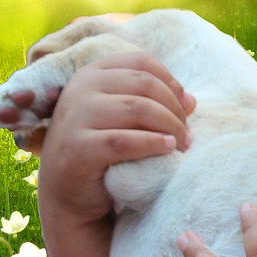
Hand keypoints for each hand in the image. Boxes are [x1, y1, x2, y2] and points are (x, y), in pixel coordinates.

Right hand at [36, 52, 194, 227]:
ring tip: (182, 144)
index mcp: (91, 74)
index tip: (186, 106)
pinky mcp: (79, 147)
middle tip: (187, 133)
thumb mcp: (121, 119)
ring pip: (138, 109)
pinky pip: (125, 141)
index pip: (142, 62)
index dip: (171, 82)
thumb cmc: (99, 151)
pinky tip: (168, 148)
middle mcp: (80, 89)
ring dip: (170, 126)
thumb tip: (191, 101)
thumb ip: (150, 103)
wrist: (66, 193)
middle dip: (174, 108)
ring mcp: (76, 117)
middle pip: (144, 84)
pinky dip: (153, 143)